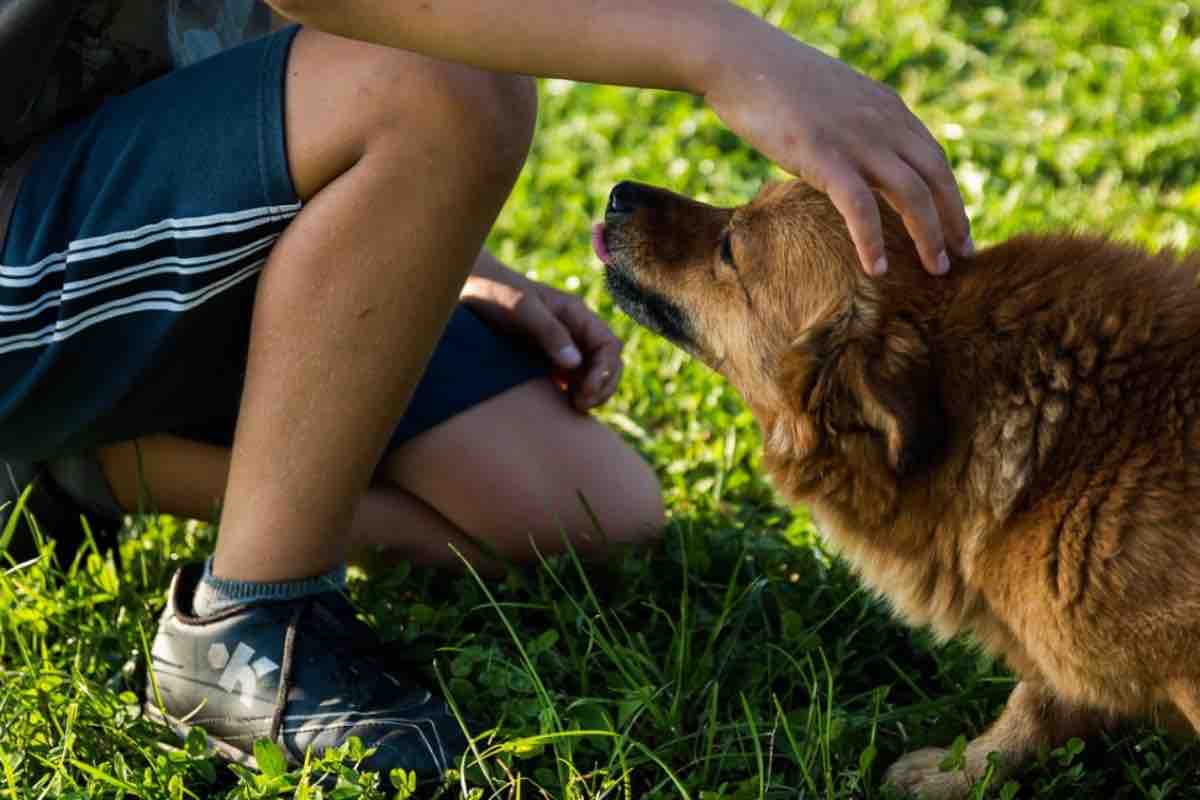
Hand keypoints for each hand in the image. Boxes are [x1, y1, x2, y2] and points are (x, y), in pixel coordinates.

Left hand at [462, 259, 623, 411]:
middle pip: (608, 362)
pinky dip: (574, 394)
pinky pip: (572, 380)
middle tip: (581, 405)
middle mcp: (575, 330)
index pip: (609, 345)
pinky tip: (562, 405)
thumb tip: (575, 363)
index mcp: (576, 314)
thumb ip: (550, 333)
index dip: (605, 371)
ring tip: (574, 408)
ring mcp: (563, 345)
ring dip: (592, 393)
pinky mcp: (548, 359)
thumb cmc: (496, 293)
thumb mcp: (523, 309)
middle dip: (602, 386)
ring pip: (593, 374)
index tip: (585, 391)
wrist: (468, 288)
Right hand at [702, 14, 972, 276]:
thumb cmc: (774, 83)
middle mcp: (883, 123)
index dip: (950, 195)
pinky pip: (860, 207)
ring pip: (912, 195)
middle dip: (953, 220)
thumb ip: (853, 125)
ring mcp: (857, 140)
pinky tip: (876, 269)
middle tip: (963, 256)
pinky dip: (872, 241)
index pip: (934, 157)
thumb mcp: (831, 100)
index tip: (956, 227)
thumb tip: (851, 157)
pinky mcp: (825, 157)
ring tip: (936, 271)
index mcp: (887, 108)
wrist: (742, 61)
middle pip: (936, 178)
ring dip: (928, 236)